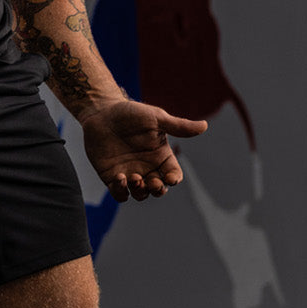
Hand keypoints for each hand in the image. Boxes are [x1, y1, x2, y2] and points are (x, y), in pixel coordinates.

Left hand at [79, 99, 206, 201]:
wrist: (102, 113)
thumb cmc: (131, 113)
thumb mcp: (156, 118)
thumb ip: (178, 126)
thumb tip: (204, 126)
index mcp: (161, 156)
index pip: (174, 174)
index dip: (174, 179)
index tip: (169, 177)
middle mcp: (148, 168)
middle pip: (159, 189)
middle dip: (158, 190)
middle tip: (152, 182)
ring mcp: (130, 174)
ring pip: (141, 194)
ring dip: (140, 191)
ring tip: (134, 178)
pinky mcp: (112, 177)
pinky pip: (120, 193)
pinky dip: (121, 191)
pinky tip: (119, 178)